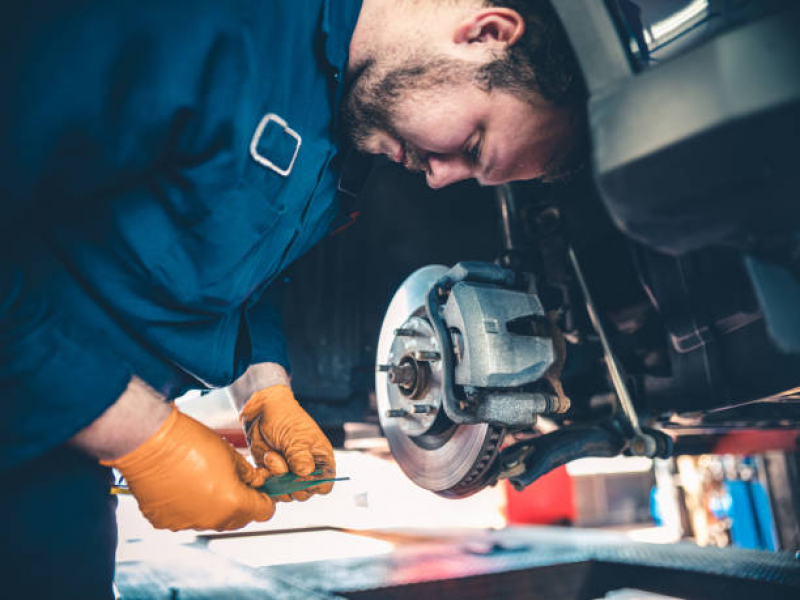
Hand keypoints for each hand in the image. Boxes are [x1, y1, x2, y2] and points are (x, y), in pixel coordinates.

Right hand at [103, 405, 275, 530]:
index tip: (259, 489)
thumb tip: (255, 481)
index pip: (264, 511)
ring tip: (204, 479)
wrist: (149, 443)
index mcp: (232, 502)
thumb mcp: (230, 453)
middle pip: (239, 519)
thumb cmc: (188, 443)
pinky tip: (184, 485)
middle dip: (242, 503)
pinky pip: (186, 518)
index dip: (264, 498)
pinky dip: (189, 506)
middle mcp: (211, 519)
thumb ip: (247, 473)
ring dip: (214, 505)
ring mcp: (186, 523)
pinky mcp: (165, 522)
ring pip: (211, 519)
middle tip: (234, 481)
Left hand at [241, 385, 334, 500]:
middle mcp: (305, 470)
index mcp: (320, 460)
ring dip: (276, 478)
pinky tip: (266, 457)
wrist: (261, 410)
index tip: (302, 475)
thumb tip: (305, 475)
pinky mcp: (271, 474)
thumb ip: (302, 459)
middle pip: (303, 493)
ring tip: (272, 456)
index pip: (324, 485)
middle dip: (291, 483)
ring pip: (285, 493)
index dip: (314, 486)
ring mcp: (287, 473)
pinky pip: (270, 487)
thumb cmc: (286, 418)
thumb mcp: (297, 437)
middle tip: (284, 466)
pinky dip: (266, 476)